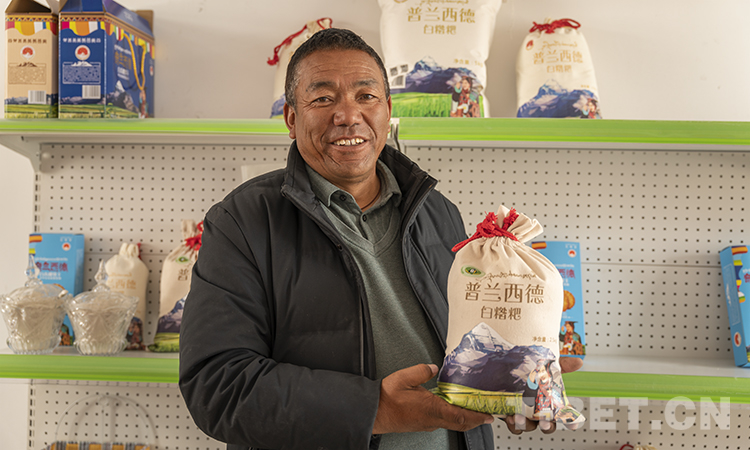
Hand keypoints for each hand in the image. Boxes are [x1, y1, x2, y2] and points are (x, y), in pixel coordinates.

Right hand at [373, 364, 493, 434]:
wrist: (373, 412)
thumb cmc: (386, 399)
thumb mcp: (404, 378)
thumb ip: (422, 371)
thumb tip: (434, 368)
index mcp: (432, 409)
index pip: (461, 416)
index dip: (478, 417)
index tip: (489, 415)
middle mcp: (432, 420)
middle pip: (461, 424)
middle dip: (476, 420)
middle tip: (487, 415)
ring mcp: (427, 424)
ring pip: (452, 424)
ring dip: (464, 419)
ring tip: (472, 410)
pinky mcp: (421, 424)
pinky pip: (442, 422)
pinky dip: (452, 417)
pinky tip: (450, 408)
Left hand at [503, 356, 582, 434]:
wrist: (506, 370)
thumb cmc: (530, 372)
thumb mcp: (546, 367)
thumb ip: (562, 365)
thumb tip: (578, 361)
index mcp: (551, 402)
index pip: (564, 415)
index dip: (571, 421)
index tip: (573, 424)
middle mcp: (539, 412)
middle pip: (548, 426)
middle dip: (547, 426)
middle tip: (544, 422)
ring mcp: (525, 415)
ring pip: (529, 426)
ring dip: (525, 424)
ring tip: (520, 417)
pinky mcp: (512, 415)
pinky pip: (513, 425)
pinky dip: (511, 424)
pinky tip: (509, 417)